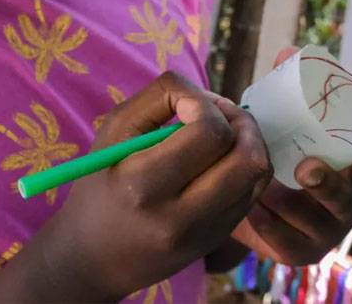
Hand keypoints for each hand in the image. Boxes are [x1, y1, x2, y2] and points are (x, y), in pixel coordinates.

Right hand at [26, 72, 271, 300]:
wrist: (94, 257)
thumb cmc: (100, 185)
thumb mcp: (112, 133)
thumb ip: (157, 99)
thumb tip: (202, 95)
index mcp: (145, 185)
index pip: (208, 133)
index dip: (207, 104)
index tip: (186, 104)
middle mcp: (180, 216)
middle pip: (245, 157)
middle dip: (239, 120)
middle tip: (218, 111)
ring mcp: (205, 233)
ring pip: (258, 174)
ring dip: (249, 141)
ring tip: (225, 130)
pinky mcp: (218, 238)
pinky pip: (253, 192)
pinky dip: (245, 165)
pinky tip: (222, 157)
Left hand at [231, 47, 351, 265]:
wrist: (237, 195)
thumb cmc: (273, 148)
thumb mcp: (279, 118)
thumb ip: (288, 86)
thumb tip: (289, 52)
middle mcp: (349, 204)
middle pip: (349, 201)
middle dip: (328, 185)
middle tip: (305, 168)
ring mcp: (327, 234)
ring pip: (310, 219)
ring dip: (281, 198)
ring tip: (256, 180)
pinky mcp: (300, 254)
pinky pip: (282, 239)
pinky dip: (263, 219)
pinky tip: (248, 205)